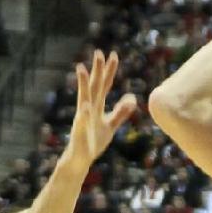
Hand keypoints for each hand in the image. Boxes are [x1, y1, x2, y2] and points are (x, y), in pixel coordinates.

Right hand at [66, 50, 136, 166]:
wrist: (80, 160)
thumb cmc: (93, 142)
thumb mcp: (110, 126)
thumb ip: (120, 113)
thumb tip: (132, 98)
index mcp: (96, 107)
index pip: (104, 85)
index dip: (109, 71)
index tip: (114, 55)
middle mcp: (88, 109)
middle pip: (94, 87)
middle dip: (97, 70)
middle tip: (99, 52)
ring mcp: (83, 119)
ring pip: (83, 98)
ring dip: (82, 84)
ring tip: (81, 69)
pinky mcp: (79, 132)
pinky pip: (82, 122)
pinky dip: (84, 114)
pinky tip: (86, 106)